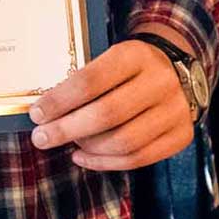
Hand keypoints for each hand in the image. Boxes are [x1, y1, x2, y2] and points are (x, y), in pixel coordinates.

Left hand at [28, 39, 192, 171]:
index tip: (37, 114)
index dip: (60, 101)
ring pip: (124, 142)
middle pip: (107, 114)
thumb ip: (84, 81)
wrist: (180, 72)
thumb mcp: (111, 60)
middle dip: (67, 129)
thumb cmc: (131, 69)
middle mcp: (159, 82)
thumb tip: (45, 112)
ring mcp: (175, 110)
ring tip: (68, 144)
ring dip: (87, 149)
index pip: (91, 81)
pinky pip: (139, 159)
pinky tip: (83, 156)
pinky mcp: (182, 135)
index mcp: (136, 55)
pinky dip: (105, 162)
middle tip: (41, 138)